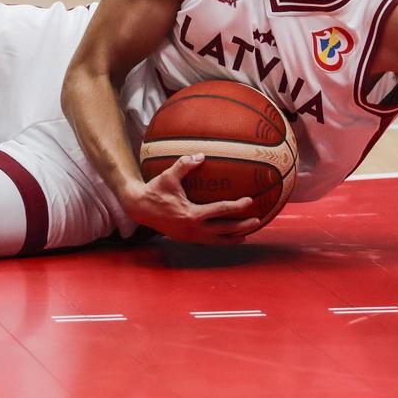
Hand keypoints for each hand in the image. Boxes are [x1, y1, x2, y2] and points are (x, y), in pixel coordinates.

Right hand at [123, 154, 258, 243]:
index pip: (220, 211)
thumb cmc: (155, 190)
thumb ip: (184, 165)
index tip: (250, 201)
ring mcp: (190, 237)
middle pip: (225, 230)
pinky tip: (228, 236)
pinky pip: (209, 241)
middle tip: (258, 219)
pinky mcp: (187, 239)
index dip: (237, 206)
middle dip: (243, 226)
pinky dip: (220, 239)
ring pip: (218, 240)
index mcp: (192, 215)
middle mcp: (193, 229)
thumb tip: (201, 155)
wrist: (139, 208)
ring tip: (248, 233)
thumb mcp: (168, 176)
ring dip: (234, 237)